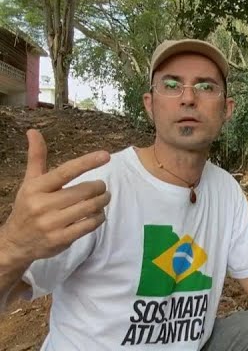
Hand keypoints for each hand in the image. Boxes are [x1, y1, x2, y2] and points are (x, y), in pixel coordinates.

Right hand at [0, 130, 110, 265]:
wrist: (15, 242)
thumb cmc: (28, 206)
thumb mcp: (30, 182)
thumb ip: (36, 157)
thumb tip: (33, 131)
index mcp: (36, 188)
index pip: (65, 172)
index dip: (87, 162)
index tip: (106, 155)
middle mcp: (42, 205)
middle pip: (84, 191)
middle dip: (100, 187)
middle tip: (102, 187)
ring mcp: (51, 224)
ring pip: (90, 207)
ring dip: (102, 202)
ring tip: (102, 199)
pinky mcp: (60, 239)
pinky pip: (90, 225)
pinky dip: (99, 217)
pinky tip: (97, 214)